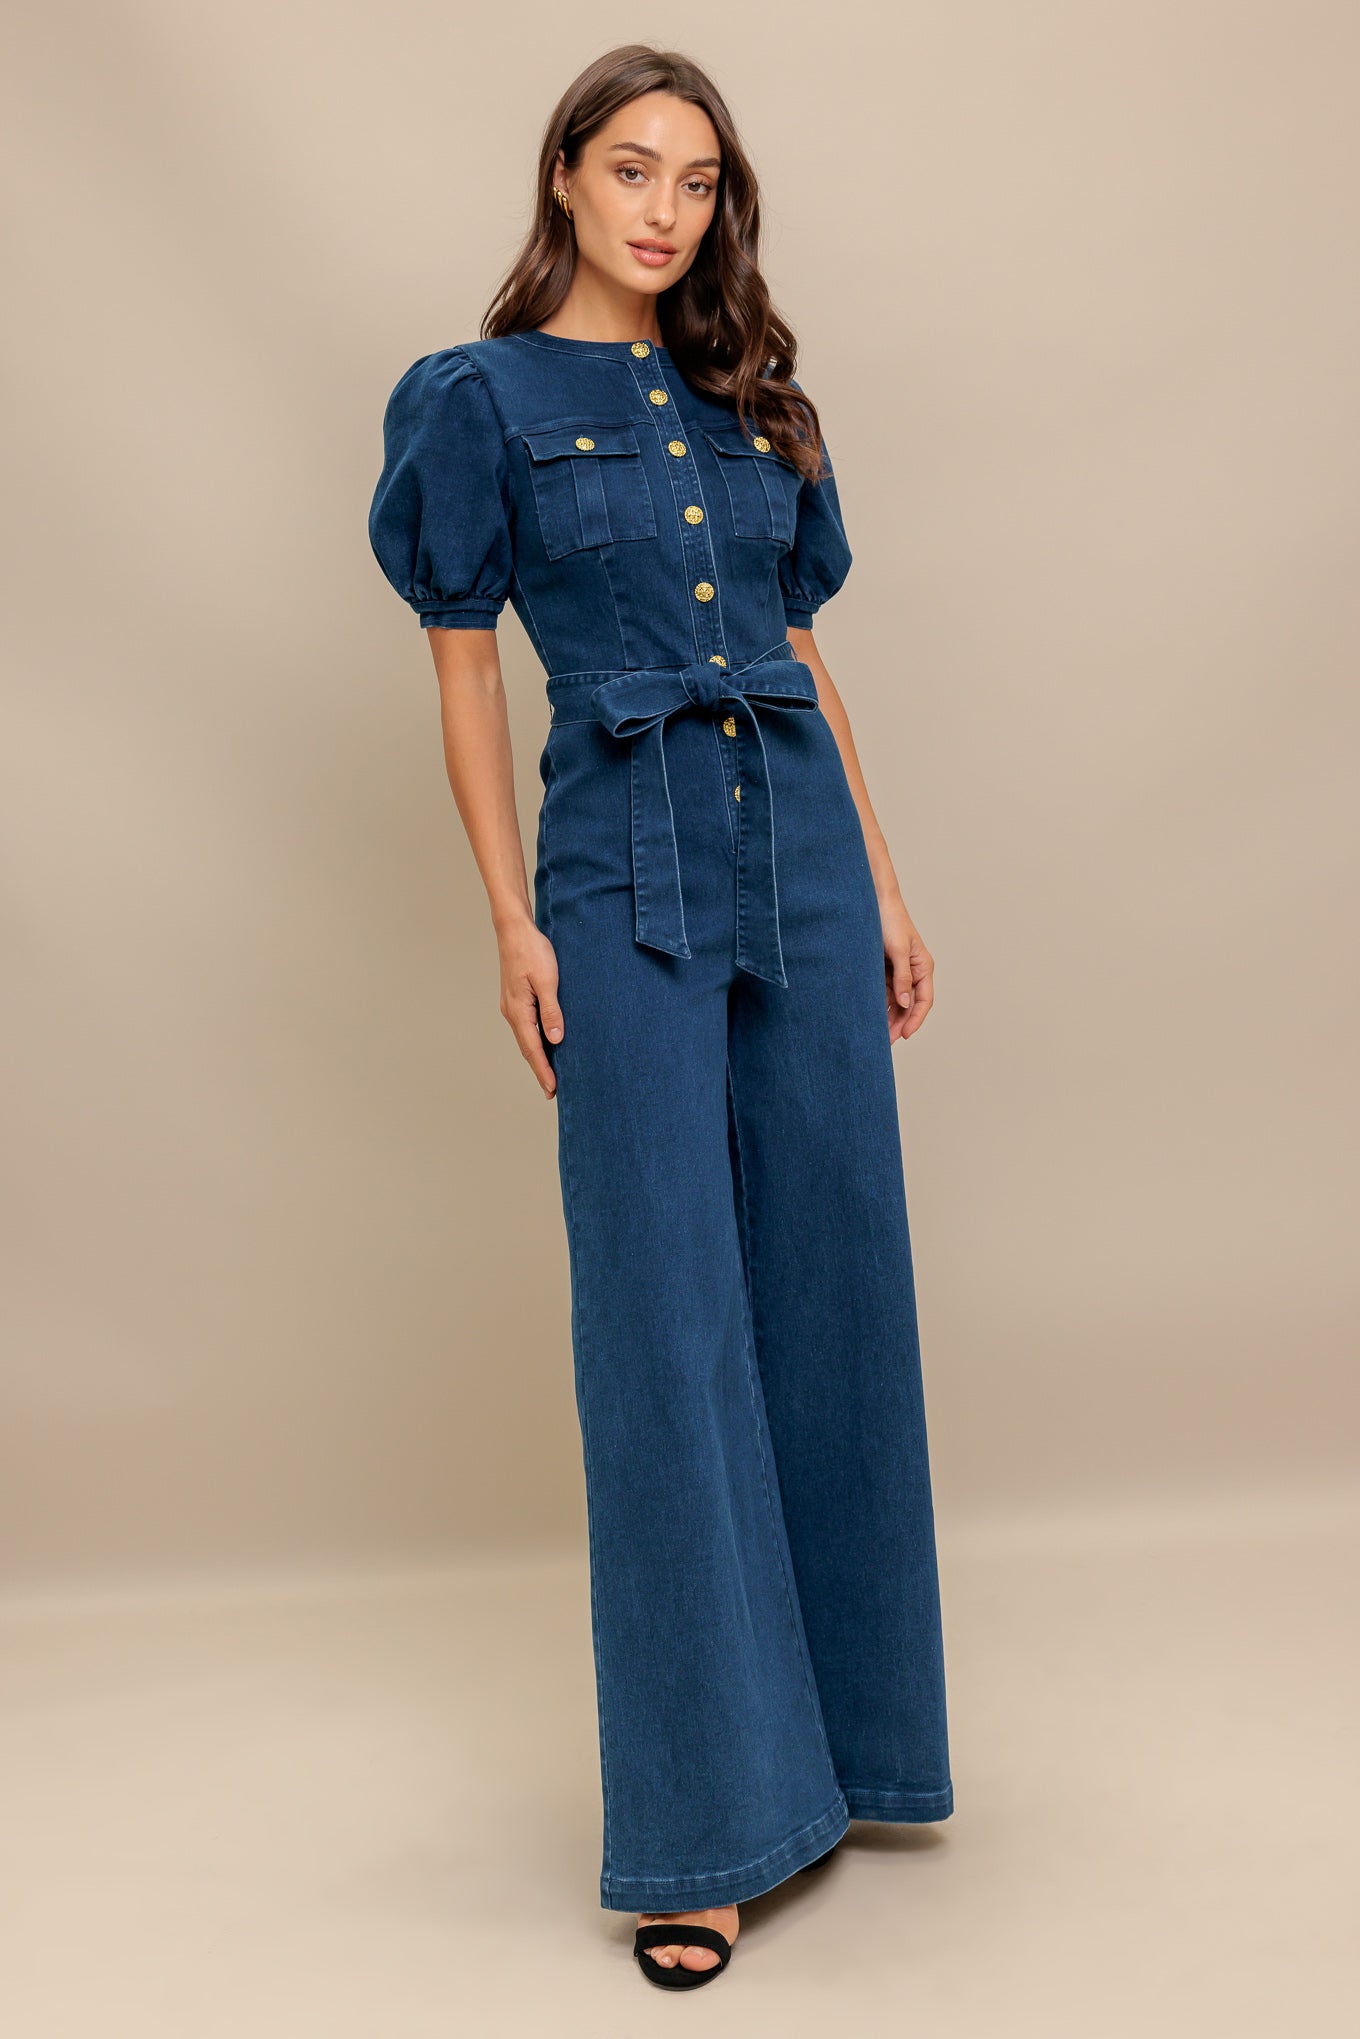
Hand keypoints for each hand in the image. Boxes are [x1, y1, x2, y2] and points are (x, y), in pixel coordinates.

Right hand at [498, 917, 562, 1097]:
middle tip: (551, 1090)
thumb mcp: (547, 981)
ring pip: (526, 1038)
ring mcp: (512, 1006)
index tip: (552, 1089)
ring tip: (549, 1073)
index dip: (543, 1070)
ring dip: (537, 1056)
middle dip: (540, 1069)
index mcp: (519, 1011)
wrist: (514, 930)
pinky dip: (535, 1041)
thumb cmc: (531, 951)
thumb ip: (551, 1011)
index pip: (533, 1049)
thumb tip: (555, 1040)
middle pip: (527, 1048)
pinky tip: (544, 1044)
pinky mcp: (516, 998)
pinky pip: (526, 1026)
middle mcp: (512, 1012)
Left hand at [881, 894, 933, 1043]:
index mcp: (923, 967)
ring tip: (876, 1034)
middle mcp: (912, 972)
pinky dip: (878, 1004)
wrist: (873, 901)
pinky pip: (883, 992)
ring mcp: (897, 971)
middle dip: (899, 1023)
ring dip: (887, 1017)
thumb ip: (902, 978)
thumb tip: (906, 1004)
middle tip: (885, 1042)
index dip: (915, 1020)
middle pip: (909, 1005)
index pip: (924, 1000)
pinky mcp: (883, 969)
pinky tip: (869, 1015)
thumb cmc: (890, 920)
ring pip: (895, 1001)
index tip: (904, 1035)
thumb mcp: (898, 951)